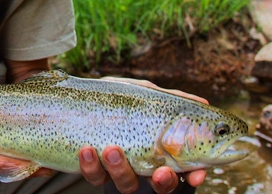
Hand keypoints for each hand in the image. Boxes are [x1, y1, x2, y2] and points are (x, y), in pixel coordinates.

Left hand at [79, 77, 207, 192]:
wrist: (77, 101)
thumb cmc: (117, 98)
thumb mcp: (142, 95)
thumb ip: (167, 99)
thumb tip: (202, 103)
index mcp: (157, 152)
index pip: (181, 169)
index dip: (191, 176)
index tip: (195, 176)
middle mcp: (141, 166)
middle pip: (158, 185)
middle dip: (162, 182)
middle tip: (161, 172)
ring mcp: (117, 169)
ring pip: (126, 183)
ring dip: (121, 170)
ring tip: (112, 150)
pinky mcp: (94, 168)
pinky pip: (94, 175)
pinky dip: (91, 166)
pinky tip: (87, 151)